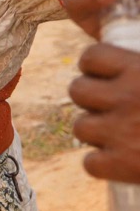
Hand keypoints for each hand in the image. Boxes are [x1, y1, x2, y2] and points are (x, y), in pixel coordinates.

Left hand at [70, 42, 139, 183]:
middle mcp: (128, 97)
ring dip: (96, 133)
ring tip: (123, 136)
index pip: (91, 56)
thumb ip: (136, 67)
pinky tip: (121, 162)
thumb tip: (100, 44)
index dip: (94, 67)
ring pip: (80, 127)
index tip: (106, 76)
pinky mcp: (126, 166)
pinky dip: (104, 166)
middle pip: (77, 90)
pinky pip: (90, 163)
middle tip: (113, 109)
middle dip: (91, 100)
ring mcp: (123, 132)